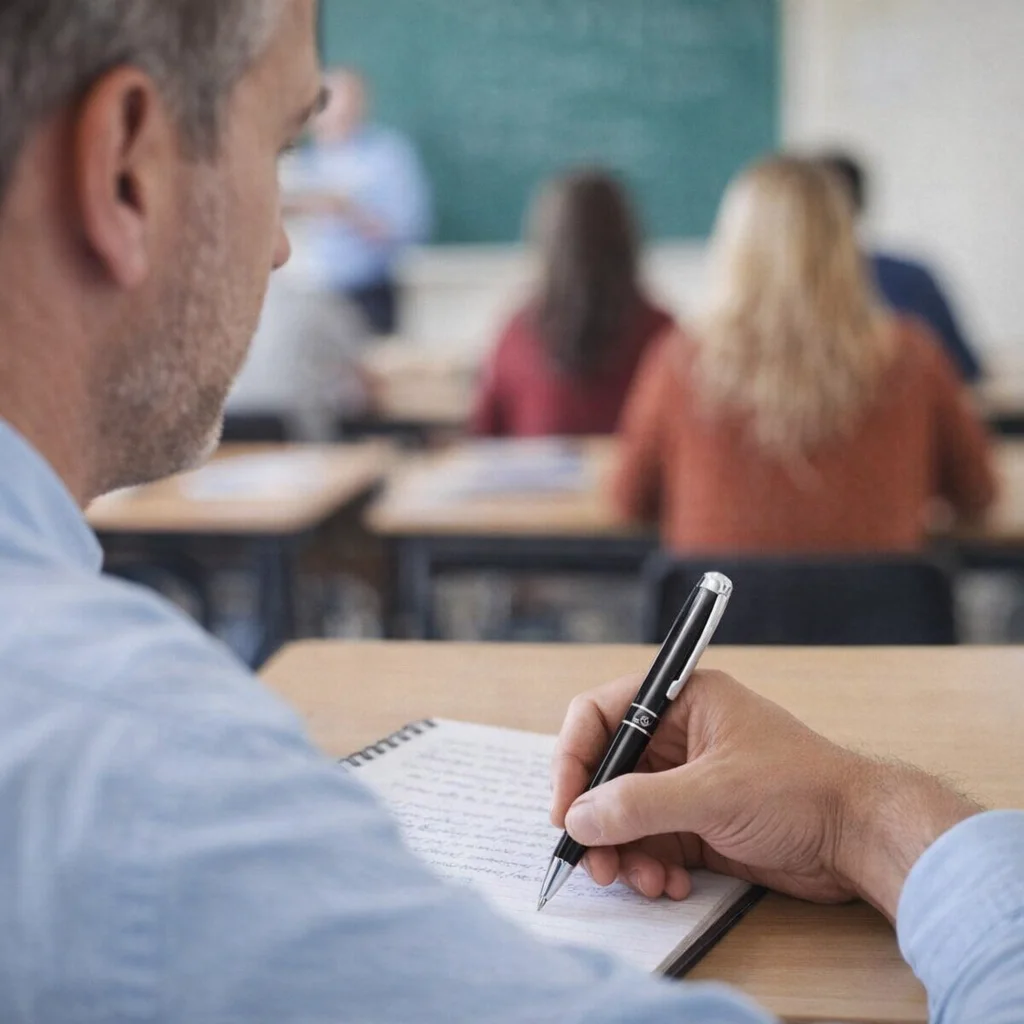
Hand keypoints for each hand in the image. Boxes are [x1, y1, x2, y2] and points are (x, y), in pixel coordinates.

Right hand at [551, 670, 980, 919]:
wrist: (859, 838)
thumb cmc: (799, 790)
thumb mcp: (712, 793)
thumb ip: (640, 805)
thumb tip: (578, 819)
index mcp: (680, 701)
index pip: (602, 715)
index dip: (574, 758)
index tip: (563, 808)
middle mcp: (677, 737)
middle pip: (608, 771)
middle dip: (596, 818)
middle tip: (592, 860)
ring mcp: (686, 781)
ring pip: (625, 813)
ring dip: (623, 851)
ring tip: (640, 881)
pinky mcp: (698, 822)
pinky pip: (651, 842)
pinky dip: (650, 866)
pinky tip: (669, 886)